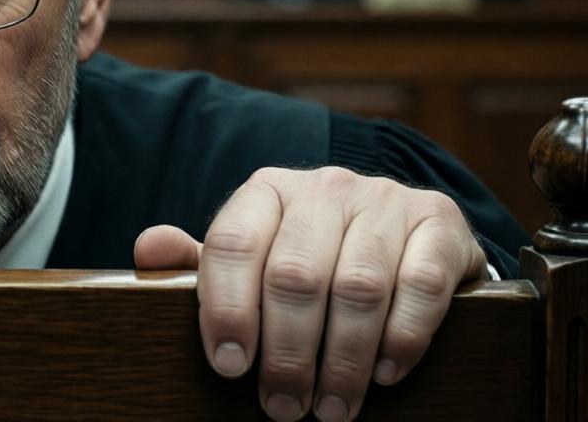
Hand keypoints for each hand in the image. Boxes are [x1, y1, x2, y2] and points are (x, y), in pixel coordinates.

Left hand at [134, 166, 488, 421]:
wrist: (402, 234)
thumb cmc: (311, 256)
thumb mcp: (253, 258)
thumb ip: (201, 262)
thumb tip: (148, 250)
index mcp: (267, 192)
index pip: (233, 243)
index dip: (226, 308)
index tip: (227, 367)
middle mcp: (324, 187)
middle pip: (294, 275)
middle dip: (286, 353)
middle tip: (282, 407)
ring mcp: (384, 200)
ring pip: (357, 286)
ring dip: (342, 359)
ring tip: (332, 408)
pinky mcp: (438, 221)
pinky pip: (420, 283)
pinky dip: (402, 336)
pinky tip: (384, 373)